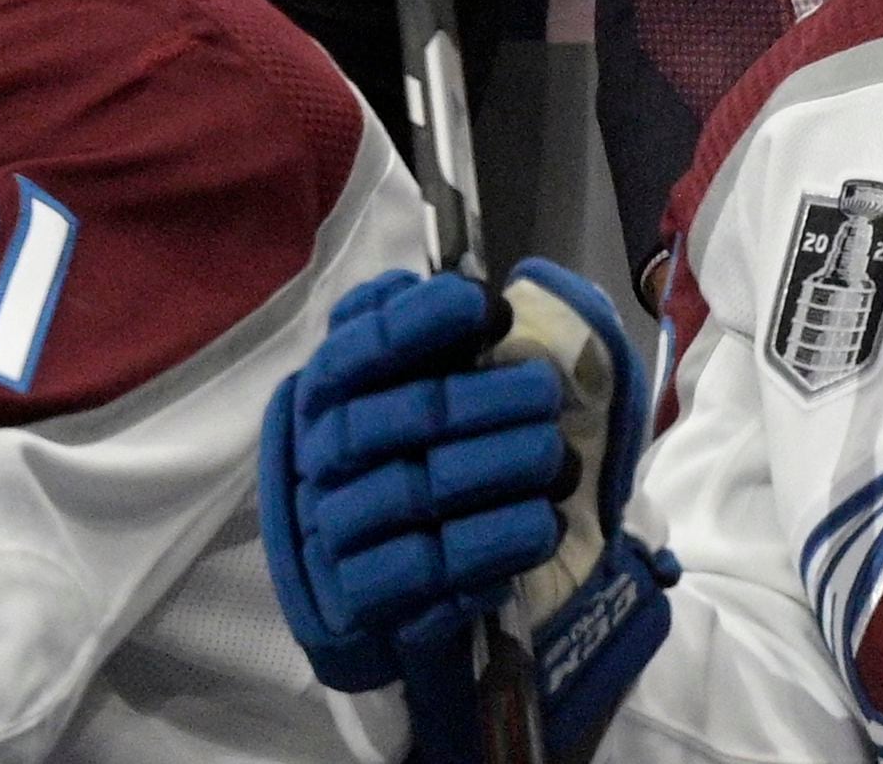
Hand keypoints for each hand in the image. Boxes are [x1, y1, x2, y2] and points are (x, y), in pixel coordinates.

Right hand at [260, 262, 671, 760]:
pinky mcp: (363, 595)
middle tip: (547, 394)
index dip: (420, 322)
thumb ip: (439, 328)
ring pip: (412, 492)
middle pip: (389, 421)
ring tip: (561, 462)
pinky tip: (542, 524)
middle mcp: (321, 456)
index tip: (491, 308)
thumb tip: (476, 286)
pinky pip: (426, 570)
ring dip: (498, 472)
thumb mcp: (428, 379)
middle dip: (478, 401)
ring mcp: (336, 528)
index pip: (356, 346)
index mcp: (330, 390)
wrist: (393, 574)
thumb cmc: (423, 450)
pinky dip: (491, 544)